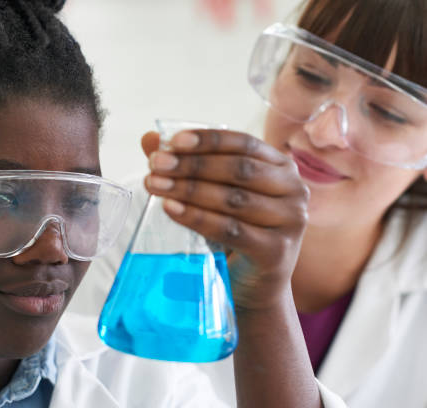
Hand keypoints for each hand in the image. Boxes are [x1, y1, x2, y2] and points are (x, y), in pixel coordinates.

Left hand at [142, 129, 308, 312]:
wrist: (254, 286)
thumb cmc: (233, 233)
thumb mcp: (212, 195)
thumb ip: (186, 165)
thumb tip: (150, 139)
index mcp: (281, 166)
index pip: (243, 143)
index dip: (208, 139)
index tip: (172, 141)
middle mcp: (293, 190)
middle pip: (238, 169)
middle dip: (192, 164)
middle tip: (156, 164)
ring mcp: (290, 221)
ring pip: (233, 198)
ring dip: (190, 189)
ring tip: (156, 185)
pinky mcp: (277, 251)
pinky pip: (230, 230)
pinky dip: (197, 218)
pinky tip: (171, 209)